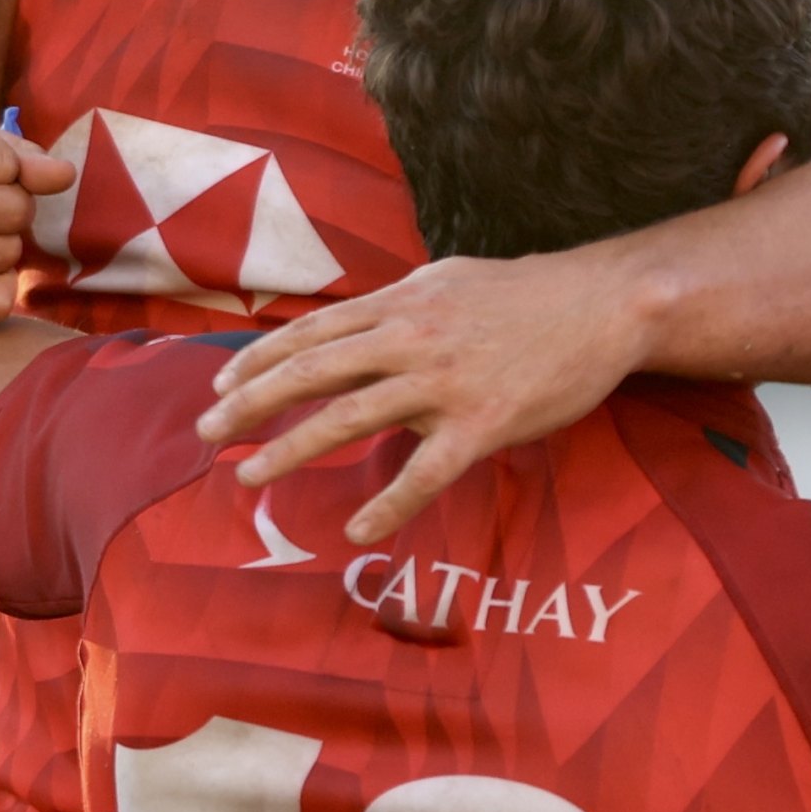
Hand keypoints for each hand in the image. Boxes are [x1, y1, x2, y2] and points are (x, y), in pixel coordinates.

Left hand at [200, 253, 653, 546]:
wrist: (603, 305)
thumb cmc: (523, 295)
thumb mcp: (446, 280)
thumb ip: (394, 305)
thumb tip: (349, 326)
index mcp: (399, 302)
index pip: (310, 331)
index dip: (257, 360)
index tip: (219, 387)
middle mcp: (410, 337)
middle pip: (310, 371)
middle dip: (249, 405)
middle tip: (207, 434)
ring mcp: (445, 382)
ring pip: (350, 418)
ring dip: (291, 451)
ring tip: (249, 478)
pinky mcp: (483, 423)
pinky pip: (426, 473)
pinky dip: (387, 505)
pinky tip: (356, 532)